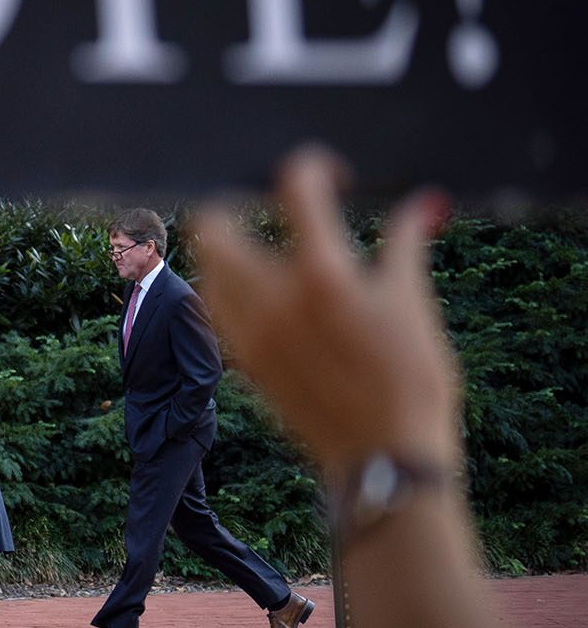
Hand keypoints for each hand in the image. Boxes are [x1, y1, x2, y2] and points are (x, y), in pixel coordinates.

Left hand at [191, 147, 461, 478]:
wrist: (384, 460)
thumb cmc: (412, 384)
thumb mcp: (415, 304)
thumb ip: (407, 244)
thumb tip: (423, 203)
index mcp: (322, 276)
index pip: (295, 189)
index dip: (314, 168)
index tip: (332, 178)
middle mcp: (272, 300)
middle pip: (211, 226)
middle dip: (236, 207)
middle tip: (269, 213)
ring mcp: (248, 334)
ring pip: (203, 271)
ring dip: (224, 251)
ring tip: (264, 254)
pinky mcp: (242, 363)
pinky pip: (212, 313)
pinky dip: (225, 294)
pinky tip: (260, 298)